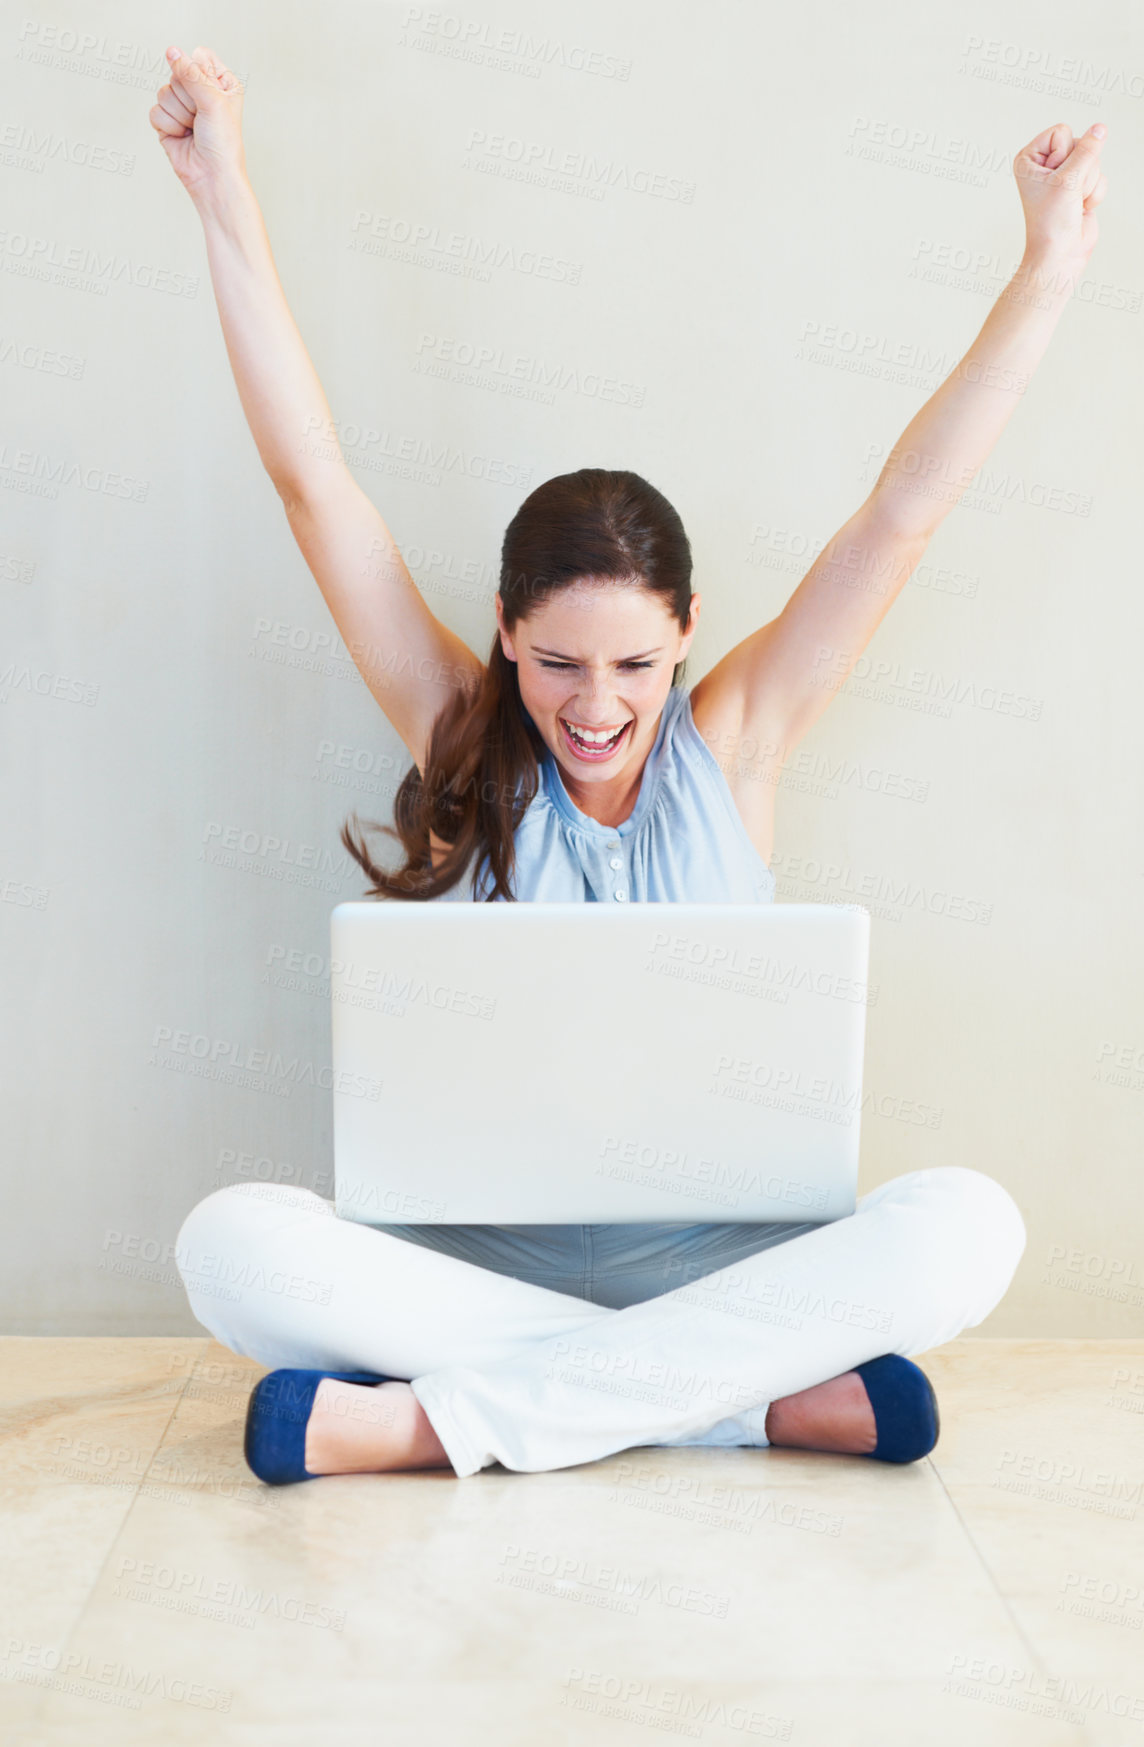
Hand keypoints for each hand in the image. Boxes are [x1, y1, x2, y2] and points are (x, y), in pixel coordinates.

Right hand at [149, 44, 245, 195]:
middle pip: (177, 73)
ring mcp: (182, 107)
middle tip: (201, 117)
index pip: (200, 57)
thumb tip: (171, 50)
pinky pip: (155, 111)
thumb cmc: (222, 142)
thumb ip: (190, 73)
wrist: (211, 176)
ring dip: (178, 114)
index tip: (210, 94)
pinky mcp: (167, 122)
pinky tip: (182, 137)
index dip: (199, 72)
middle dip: (187, 98)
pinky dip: (168, 126)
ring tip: (193, 129)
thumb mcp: (212, 100)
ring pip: (164, 92)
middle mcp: (201, 92)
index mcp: (221, 83)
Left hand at [1013, 122, 1107, 270]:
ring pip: (1093, 159)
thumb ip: (1087, 150)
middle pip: (1080, 142)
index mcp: (1030, 158)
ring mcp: (1064, 175)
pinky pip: (1100, 175)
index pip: (1061, 131)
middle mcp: (1046, 163)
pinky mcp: (1080, 186)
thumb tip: (1100, 128)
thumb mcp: (1068, 180)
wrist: (1060, 253)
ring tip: (1073, 201)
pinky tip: (1081, 206)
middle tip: (1066, 193)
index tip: (1053, 180)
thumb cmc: (1052, 221)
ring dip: (1087, 183)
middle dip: (1079, 170)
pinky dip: (1094, 193)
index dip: (1064, 154)